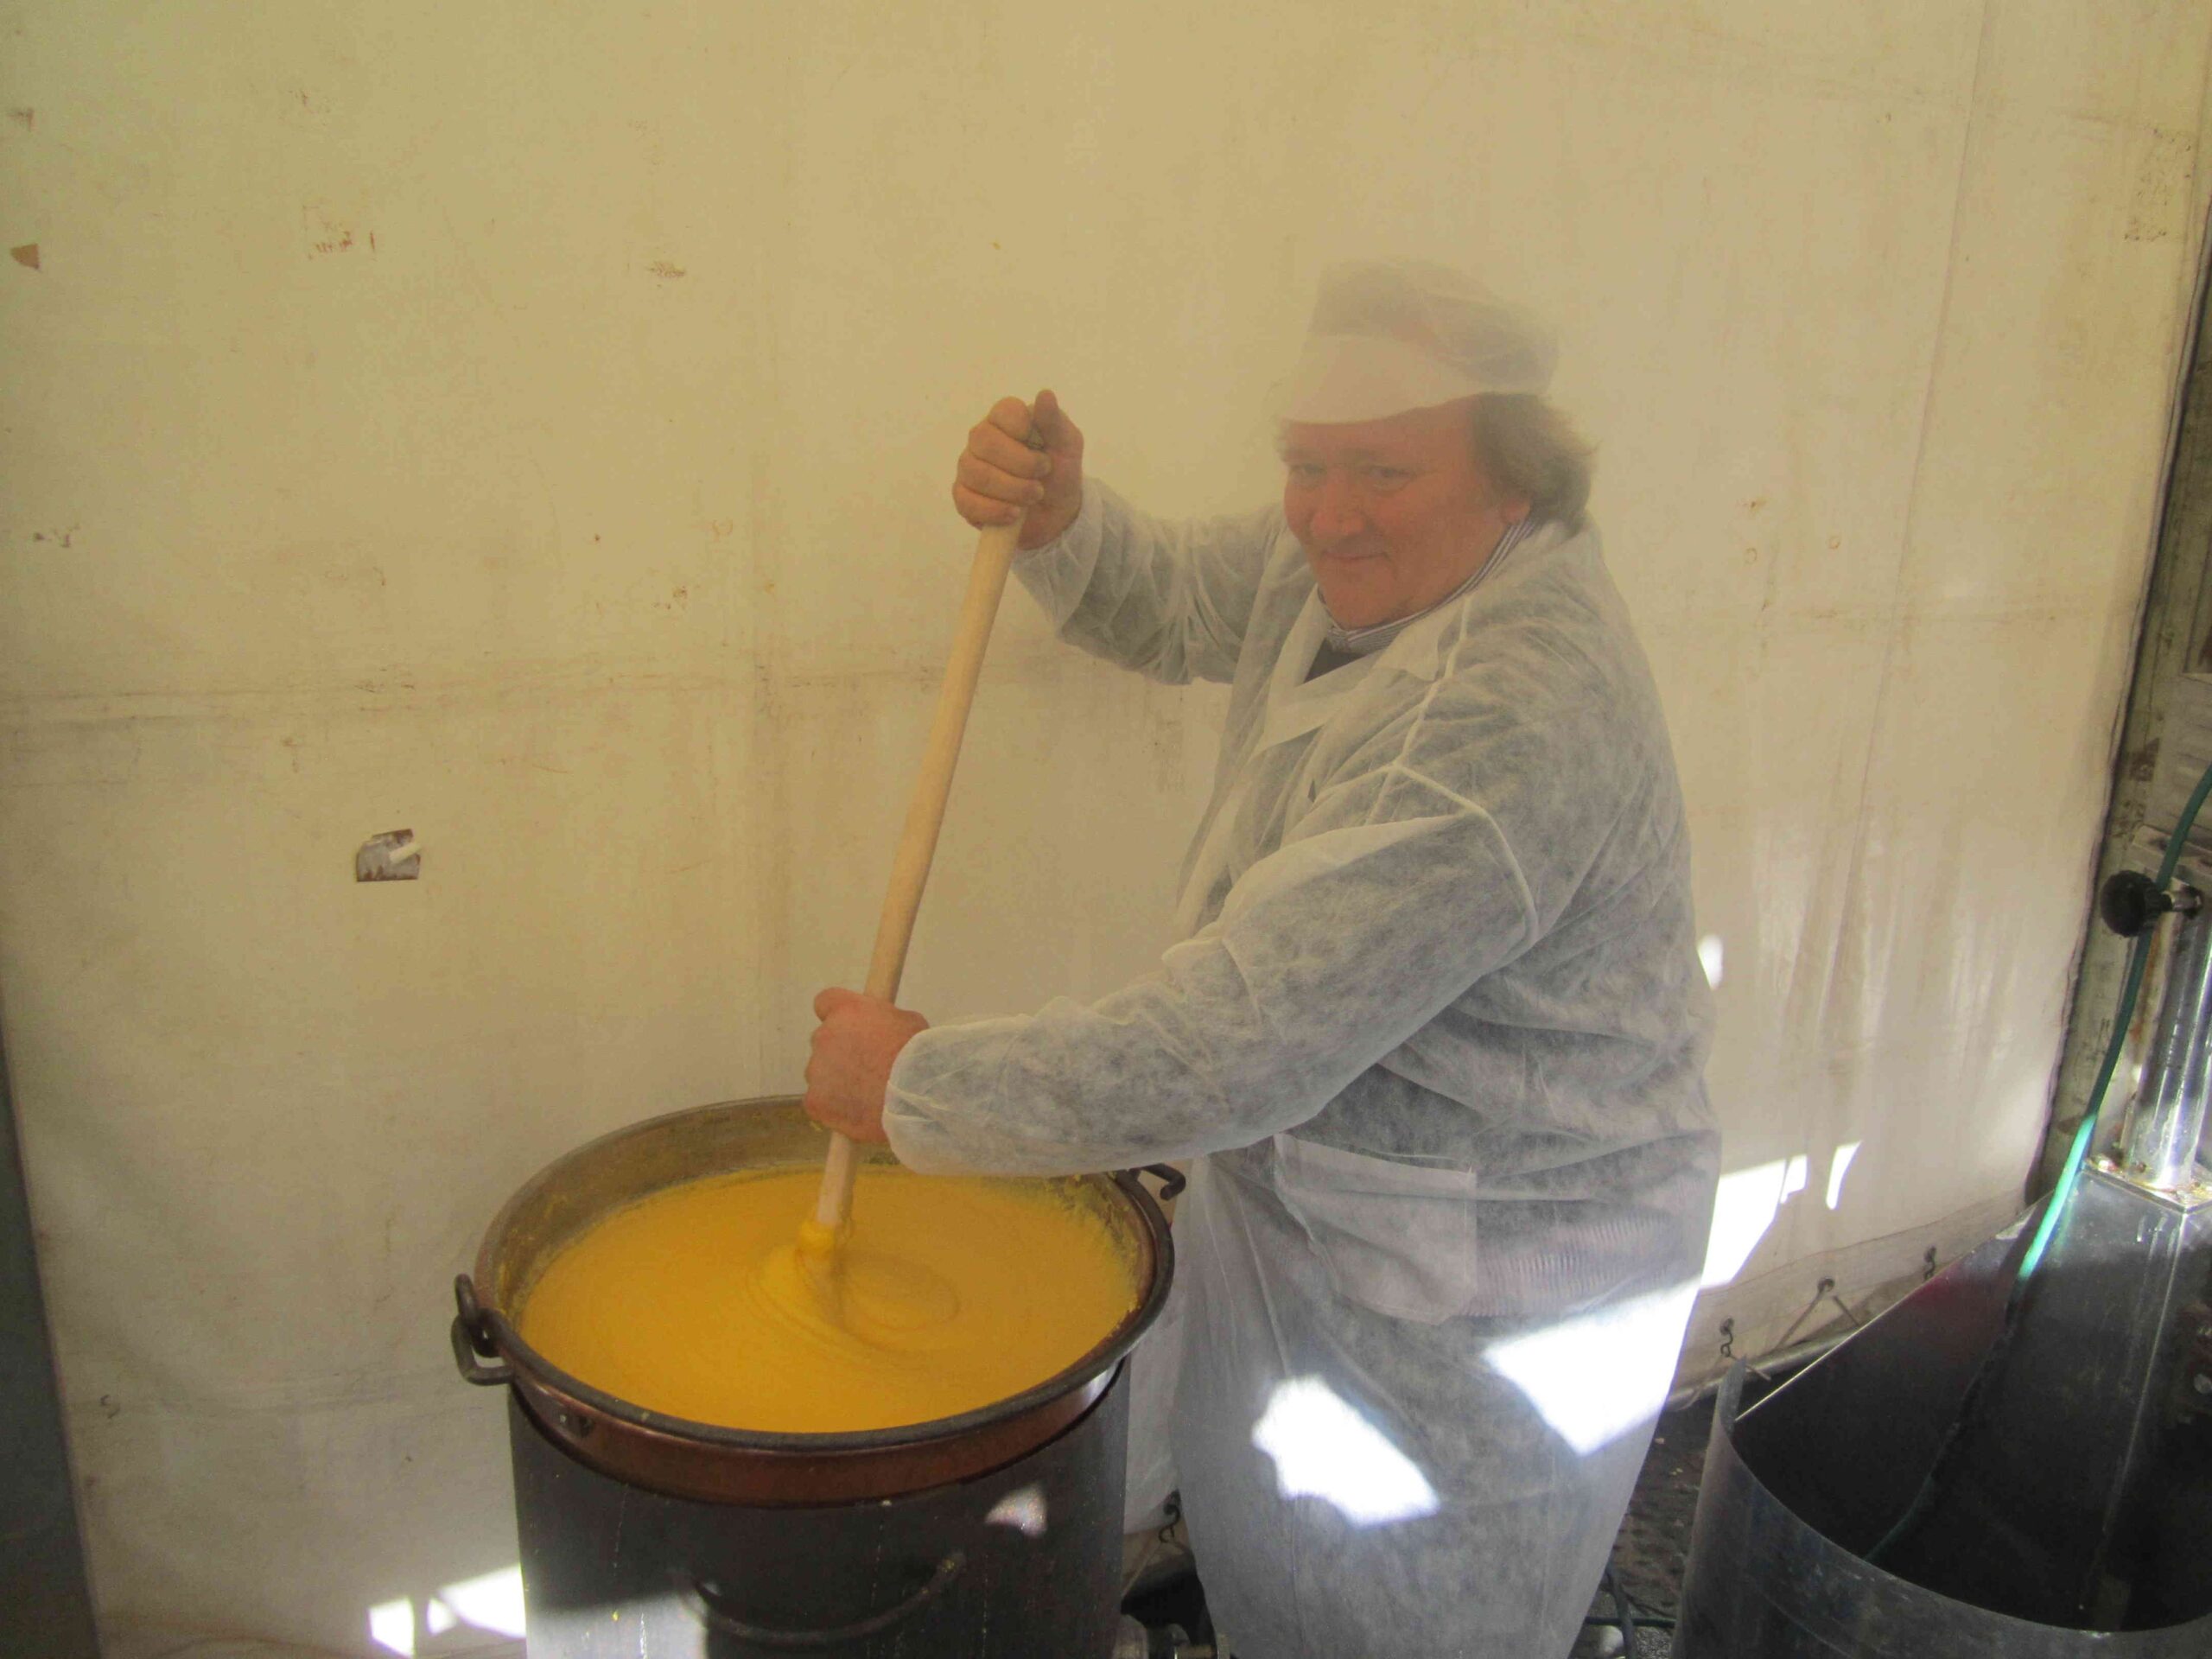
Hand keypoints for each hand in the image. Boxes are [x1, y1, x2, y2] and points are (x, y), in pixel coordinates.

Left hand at [803, 988, 929, 1143]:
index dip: (837, 1015)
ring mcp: (815, 1069)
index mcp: (846, 1010)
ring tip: (867, 1094)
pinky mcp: (815, 1101)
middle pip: (824, 1041)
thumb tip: (881, 1030)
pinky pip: (820, 1102)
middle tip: (867, 1067)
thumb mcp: (907, 1022)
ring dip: (838, 1080)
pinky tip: (858, 1111)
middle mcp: (824, 1035)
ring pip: (821, 1073)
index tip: (849, 1027)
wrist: (913, 1095)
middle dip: (840, 1052)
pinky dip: (835, 1108)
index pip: (825, 1001)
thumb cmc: (917, 1054)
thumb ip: (882, 1022)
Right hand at [953, 388, 1084, 550]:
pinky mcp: (963, 496)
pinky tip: (1015, 514)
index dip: (1022, 430)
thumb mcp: (1068, 446)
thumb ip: (1054, 422)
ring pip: (976, 473)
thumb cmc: (1060, 472)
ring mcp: (969, 467)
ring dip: (1012, 490)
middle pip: (984, 441)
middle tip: (1042, 477)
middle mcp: (981, 438)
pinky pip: (967, 502)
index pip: (1002, 411)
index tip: (1043, 448)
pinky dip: (995, 511)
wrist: (1056, 513)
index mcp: (1006, 418)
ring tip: (1033, 497)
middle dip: (1020, 465)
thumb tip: (1045, 394)